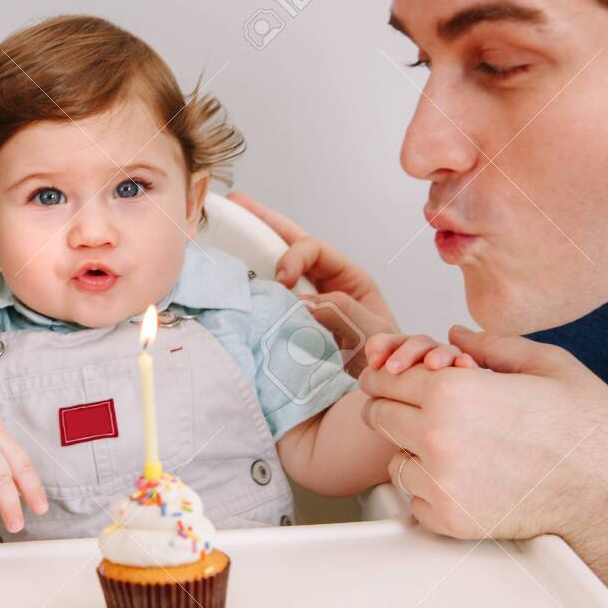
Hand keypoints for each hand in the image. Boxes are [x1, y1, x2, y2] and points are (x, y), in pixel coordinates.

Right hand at [229, 192, 396, 374]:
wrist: (372, 402)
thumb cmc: (383, 368)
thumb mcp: (374, 333)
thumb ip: (344, 310)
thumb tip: (302, 301)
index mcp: (348, 281)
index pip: (314, 250)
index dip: (294, 256)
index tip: (282, 278)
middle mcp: (322, 288)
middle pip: (288, 245)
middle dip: (262, 224)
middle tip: (236, 206)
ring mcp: (301, 308)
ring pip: (272, 271)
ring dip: (249, 253)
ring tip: (224, 232)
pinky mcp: (285, 330)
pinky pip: (264, 306)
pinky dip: (246, 293)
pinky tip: (227, 283)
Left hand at [359, 326, 607, 542]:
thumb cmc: (588, 431)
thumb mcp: (546, 365)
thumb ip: (491, 346)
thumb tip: (456, 335)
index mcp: (452, 392)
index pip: (385, 379)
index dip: (393, 375)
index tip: (401, 380)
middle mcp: (437, 438)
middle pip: (379, 417)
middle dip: (397, 409)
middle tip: (427, 411)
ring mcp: (441, 483)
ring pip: (395, 461)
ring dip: (414, 453)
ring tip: (457, 447)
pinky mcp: (450, 520)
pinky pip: (414, 501)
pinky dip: (430, 491)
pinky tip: (465, 479)